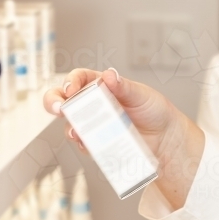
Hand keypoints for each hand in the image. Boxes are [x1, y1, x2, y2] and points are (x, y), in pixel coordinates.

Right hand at [43, 67, 205, 208]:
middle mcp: (93, 103)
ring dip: (70, 127)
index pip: (78, 78)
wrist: (164, 138)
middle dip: (54, 102)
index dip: (71, 81)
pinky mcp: (97, 143)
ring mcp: (93, 124)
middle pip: (63, 100)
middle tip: (59, 108)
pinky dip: (83, 144)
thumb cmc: (153, 110)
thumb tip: (109, 75)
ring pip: (70, 124)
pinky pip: (83, 144)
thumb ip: (124, 86)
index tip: (71, 89)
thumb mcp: (141, 94)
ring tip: (78, 132)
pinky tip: (89, 144)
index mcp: (101, 85)